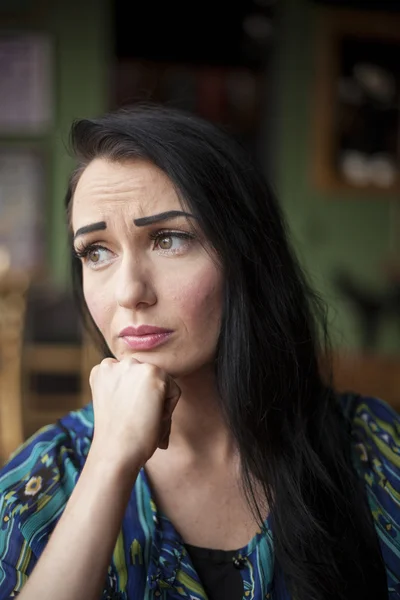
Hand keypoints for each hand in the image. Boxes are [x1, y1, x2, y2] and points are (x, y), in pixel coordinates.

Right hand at [88, 358, 180, 472]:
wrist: (115, 452)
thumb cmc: (117, 436)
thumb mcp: (115, 404)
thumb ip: (128, 389)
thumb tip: (154, 393)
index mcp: (102, 370)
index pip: (134, 379)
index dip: (136, 401)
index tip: (129, 417)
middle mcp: (115, 363)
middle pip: (149, 379)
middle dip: (149, 400)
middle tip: (137, 421)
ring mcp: (134, 366)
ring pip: (163, 384)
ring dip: (159, 404)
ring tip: (143, 420)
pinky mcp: (152, 373)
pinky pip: (174, 391)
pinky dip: (168, 410)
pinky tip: (150, 419)